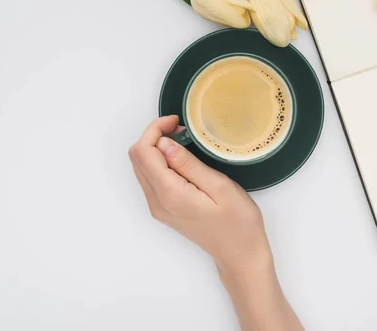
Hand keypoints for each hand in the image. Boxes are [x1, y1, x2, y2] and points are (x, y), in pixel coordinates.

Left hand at [128, 116, 271, 273]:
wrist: (240, 254)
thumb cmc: (238, 222)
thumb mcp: (220, 187)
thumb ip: (188, 165)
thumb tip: (164, 144)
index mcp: (170, 194)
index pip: (144, 152)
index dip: (155, 130)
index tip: (177, 122)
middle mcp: (157, 202)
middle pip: (137, 158)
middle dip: (154, 136)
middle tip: (181, 128)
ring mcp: (158, 207)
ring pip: (141, 167)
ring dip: (156, 148)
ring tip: (183, 140)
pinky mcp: (163, 209)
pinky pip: (150, 178)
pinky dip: (160, 161)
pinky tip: (181, 158)